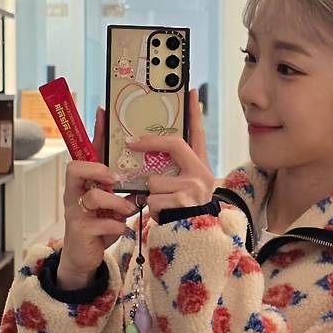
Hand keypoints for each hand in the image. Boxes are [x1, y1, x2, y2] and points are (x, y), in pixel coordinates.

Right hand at [57, 107, 138, 289]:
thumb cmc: (102, 223)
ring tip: (128, 211)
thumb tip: (144, 167)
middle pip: (75, 168)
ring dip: (116, 203)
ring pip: (93, 197)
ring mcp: (75, 211)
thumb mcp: (113, 200)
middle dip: (98, 170)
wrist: (86, 257)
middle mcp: (75, 192)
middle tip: (116, 179)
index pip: (86, 151)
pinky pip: (100, 223)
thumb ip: (122, 185)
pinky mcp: (80, 231)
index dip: (94, 132)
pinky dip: (117, 226)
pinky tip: (124, 229)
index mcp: (85, 181)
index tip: (103, 112)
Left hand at [125, 88, 213, 223]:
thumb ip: (174, 171)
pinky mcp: (182, 201)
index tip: (191, 90)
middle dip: (149, 147)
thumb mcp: (185, 189)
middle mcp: (201, 173)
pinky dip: (152, 209)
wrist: (196, 241)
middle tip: (130, 142)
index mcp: (201, 167)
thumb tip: (148, 153)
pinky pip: (153, 198)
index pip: (198, 134)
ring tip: (162, 206)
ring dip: (151, 194)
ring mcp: (193, 187)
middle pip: (171, 146)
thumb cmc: (184, 214)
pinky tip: (164, 216)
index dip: (194, 113)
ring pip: (154, 179)